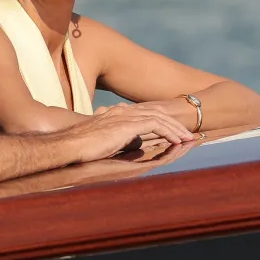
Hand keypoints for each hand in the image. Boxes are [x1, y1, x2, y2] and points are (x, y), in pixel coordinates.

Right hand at [60, 103, 195, 162]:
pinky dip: (169, 132)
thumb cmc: (81, 148)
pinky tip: (177, 141)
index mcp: (117, 115)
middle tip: (189, 136)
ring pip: (160, 118)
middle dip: (175, 125)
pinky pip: (156, 125)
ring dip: (176, 129)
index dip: (163, 124)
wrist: (70, 145)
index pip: (147, 115)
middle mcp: (123, 112)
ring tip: (189, 140)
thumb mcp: (103, 142)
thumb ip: (118, 140)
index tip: (175, 134)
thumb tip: (132, 147)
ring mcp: (125, 116)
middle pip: (157, 114)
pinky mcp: (128, 124)